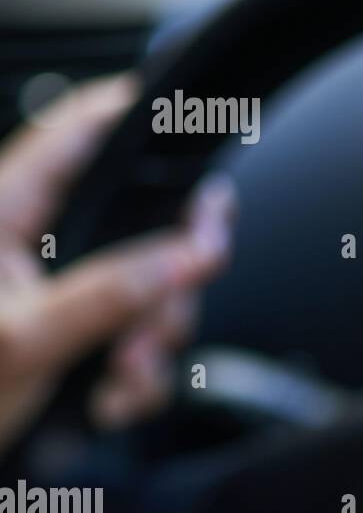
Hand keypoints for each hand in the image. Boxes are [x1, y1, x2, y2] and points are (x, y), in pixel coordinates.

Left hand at [0, 75, 235, 453]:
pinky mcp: (78, 336)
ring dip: (153, 342)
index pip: (76, 133)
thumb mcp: (24, 343)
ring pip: (151, 288)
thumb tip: (187, 253)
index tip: (192, 117)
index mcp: (3, 214)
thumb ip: (109, 294)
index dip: (134, 112)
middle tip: (179, 301)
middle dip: (169, 276)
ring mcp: (61, 290)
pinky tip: (114, 400)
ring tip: (123, 380)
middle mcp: (36, 243)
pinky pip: (141, 339)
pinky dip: (140, 377)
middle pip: (140, 220)